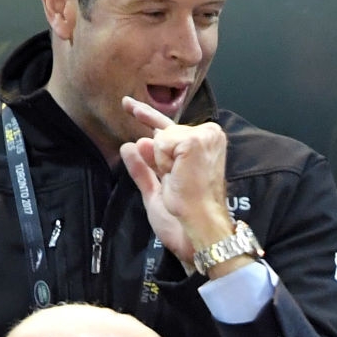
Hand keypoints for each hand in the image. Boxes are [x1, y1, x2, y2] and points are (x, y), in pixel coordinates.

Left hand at [120, 97, 233, 268]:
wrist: (198, 231)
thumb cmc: (183, 219)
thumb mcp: (157, 192)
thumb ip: (143, 170)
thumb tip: (128, 146)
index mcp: (201, 150)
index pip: (168, 129)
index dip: (147, 116)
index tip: (128, 105)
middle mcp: (207, 139)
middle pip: (162, 132)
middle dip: (160, 158)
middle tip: (177, 181)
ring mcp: (203, 138)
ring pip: (160, 137)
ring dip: (162, 164)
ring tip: (180, 182)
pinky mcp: (195, 141)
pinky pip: (160, 142)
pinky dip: (163, 162)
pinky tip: (179, 176)